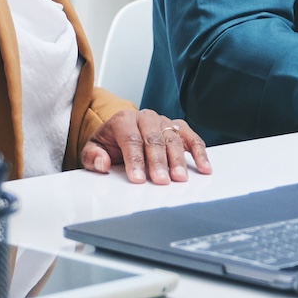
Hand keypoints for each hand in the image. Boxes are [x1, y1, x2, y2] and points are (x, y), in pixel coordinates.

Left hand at [81, 108, 210, 184]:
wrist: (119, 134)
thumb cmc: (108, 145)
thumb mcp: (92, 150)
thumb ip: (93, 157)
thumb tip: (101, 163)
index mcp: (123, 120)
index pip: (131, 139)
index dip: (134, 160)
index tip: (137, 179)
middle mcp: (145, 117)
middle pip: (154, 139)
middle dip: (158, 162)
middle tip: (161, 180)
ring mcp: (163, 121)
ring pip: (173, 139)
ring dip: (178, 159)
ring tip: (180, 177)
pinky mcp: (177, 127)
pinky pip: (190, 138)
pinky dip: (199, 152)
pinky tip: (204, 167)